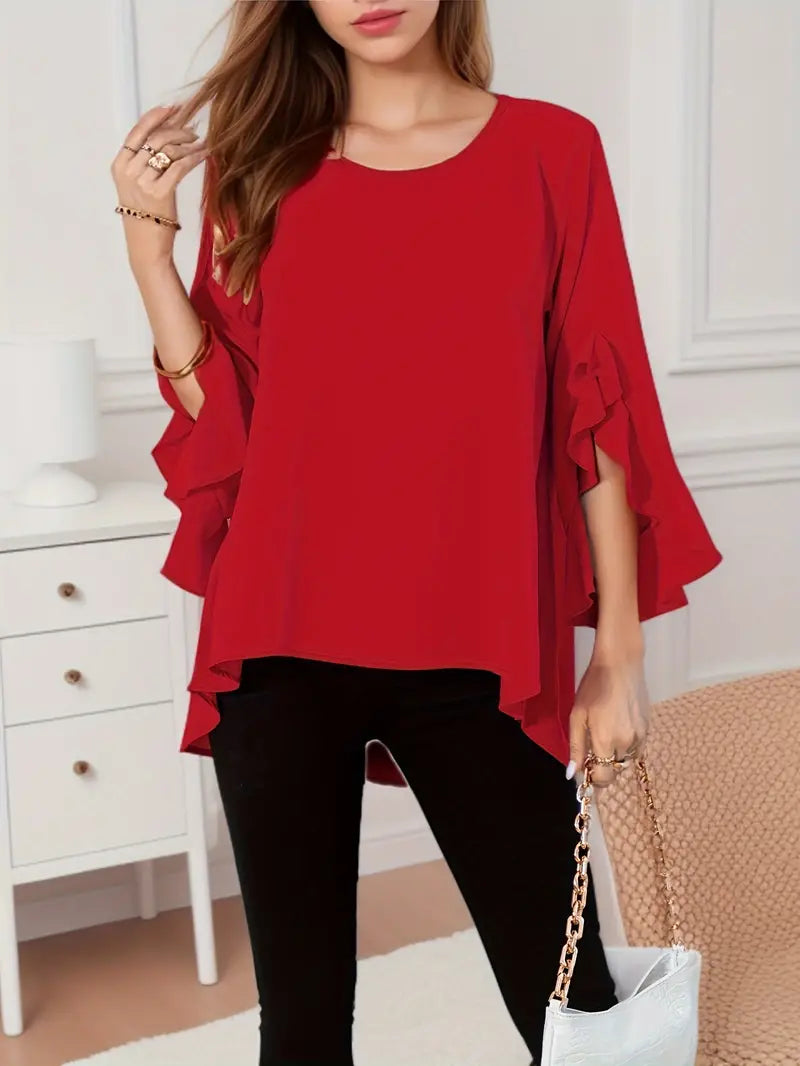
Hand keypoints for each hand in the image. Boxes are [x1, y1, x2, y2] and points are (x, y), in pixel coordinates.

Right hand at [110, 105, 207, 273]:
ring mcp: (142, 182)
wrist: (146, 246)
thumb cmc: (144, 216)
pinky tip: (204, 154)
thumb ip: (144, 162)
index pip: (137, 131)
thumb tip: (167, 134)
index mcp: (119, 165)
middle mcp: (128, 171)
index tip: (174, 109)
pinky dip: (195, 157)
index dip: (156, 116)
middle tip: (193, 131)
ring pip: (168, 149)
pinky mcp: (159, 193)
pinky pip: (180, 166)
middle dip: (178, 129)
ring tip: (200, 144)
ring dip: (188, 143)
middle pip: (156, 137)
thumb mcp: (136, 185)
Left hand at [568, 646, 649, 787]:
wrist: (621, 665)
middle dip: (603, 764)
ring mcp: (640, 736)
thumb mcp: (577, 715)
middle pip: (614, 769)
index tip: (587, 769)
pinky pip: (636, 748)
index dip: (594, 779)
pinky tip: (618, 727)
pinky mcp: (648, 729)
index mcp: (605, 740)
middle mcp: (625, 743)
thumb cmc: (594, 687)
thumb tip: (573, 774)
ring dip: (615, 756)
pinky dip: (626, 746)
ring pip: (626, 760)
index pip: (604, 777)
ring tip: (606, 733)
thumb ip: (576, 746)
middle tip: (593, 745)